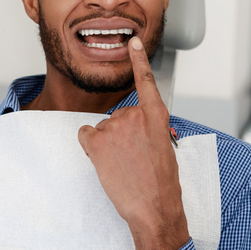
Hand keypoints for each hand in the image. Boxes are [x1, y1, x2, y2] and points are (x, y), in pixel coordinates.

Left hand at [78, 37, 189, 249]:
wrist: (154, 207)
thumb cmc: (162, 183)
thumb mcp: (165, 148)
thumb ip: (149, 130)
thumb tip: (136, 131)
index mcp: (157, 117)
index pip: (146, 81)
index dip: (138, 60)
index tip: (133, 42)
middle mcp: (135, 116)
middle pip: (119, 116)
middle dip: (122, 135)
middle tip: (133, 159)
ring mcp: (115, 127)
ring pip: (103, 129)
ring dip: (108, 145)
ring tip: (123, 165)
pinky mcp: (97, 141)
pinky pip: (86, 135)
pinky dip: (91, 147)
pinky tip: (105, 162)